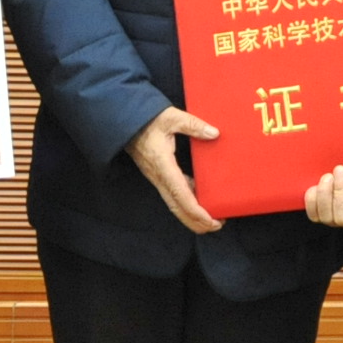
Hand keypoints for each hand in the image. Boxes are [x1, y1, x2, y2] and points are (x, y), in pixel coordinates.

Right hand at [125, 106, 222, 234]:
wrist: (125, 121)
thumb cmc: (147, 119)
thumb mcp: (171, 117)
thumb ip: (193, 125)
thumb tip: (214, 133)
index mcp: (163, 165)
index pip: (180, 194)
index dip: (196, 210)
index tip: (211, 220)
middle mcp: (159, 176)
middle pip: (177, 207)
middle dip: (196, 221)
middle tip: (217, 225)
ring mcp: (157, 178)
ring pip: (174, 204)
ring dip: (191, 215)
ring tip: (211, 218)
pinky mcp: (158, 175)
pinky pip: (173, 194)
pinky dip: (186, 202)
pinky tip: (199, 198)